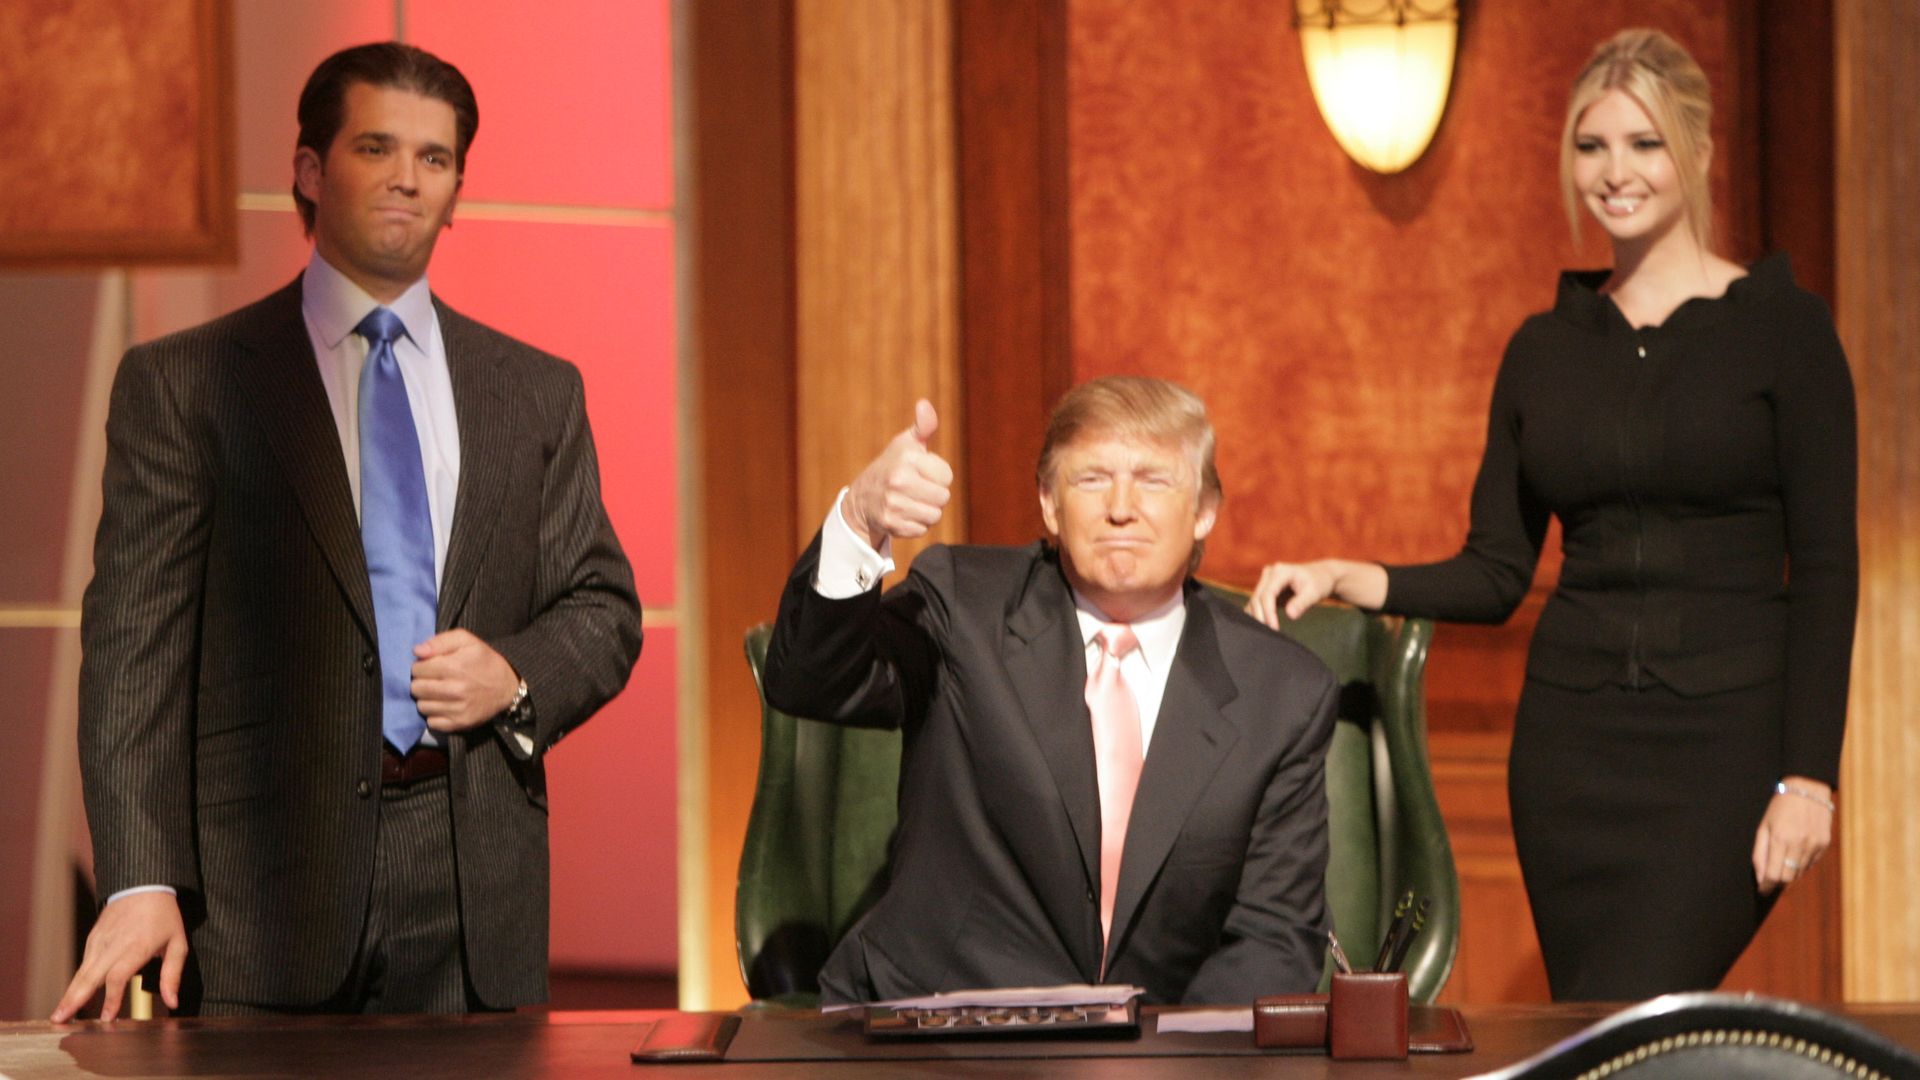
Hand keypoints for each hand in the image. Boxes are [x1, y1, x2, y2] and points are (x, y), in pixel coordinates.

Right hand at [52, 891, 186, 1021]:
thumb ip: (173, 974)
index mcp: (137, 946)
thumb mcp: (178, 943)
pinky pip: (84, 964)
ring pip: (82, 972)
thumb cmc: (165, 917)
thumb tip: (172, 1002)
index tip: (107, 1019)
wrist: (144, 885)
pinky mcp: (93, 938)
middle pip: (91, 976)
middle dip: (75, 999)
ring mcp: (100, 940)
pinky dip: (77, 981)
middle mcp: (113, 944)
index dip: (111, 998)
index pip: (118, 976)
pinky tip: (72, 998)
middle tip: (60, 1020)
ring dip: (70, 993)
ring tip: (59, 1015)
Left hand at [412, 629, 520, 732]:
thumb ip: (440, 641)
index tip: (432, 666)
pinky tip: (444, 706)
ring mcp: (457, 709)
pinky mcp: (459, 723)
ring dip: (427, 699)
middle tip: (434, 680)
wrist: (508, 686)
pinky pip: (432, 723)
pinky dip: (434, 715)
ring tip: (439, 693)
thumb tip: (417, 652)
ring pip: (422, 706)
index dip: (422, 666)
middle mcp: (454, 690)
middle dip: (421, 682)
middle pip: (416, 689)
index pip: (416, 669)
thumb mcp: (467, 641)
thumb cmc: (485, 660)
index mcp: (453, 667)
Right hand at [843, 399, 952, 547]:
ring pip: (934, 516)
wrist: (863, 498)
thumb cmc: (893, 466)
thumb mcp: (906, 443)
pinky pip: (921, 530)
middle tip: (916, 490)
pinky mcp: (891, 524)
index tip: (921, 473)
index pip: (946, 476)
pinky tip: (902, 514)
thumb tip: (925, 404)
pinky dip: (915, 525)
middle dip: (934, 496)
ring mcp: (893, 503)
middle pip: (943, 498)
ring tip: (910, 502)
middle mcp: (898, 480)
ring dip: (926, 511)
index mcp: (906, 458)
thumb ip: (923, 426)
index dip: (938, 477)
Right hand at [1246, 561, 1335, 627]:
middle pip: (1257, 598)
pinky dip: (1258, 615)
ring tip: (1266, 633)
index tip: (1274, 628)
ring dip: (1257, 617)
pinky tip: (1263, 627)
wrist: (1321, 575)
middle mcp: (1269, 574)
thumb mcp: (1314, 593)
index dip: (1268, 612)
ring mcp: (1266, 581)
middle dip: (1261, 617)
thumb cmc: (1319, 582)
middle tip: (1269, 635)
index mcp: (1280, 571)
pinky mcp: (1265, 589)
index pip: (1268, 594)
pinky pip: (1256, 603)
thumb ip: (1301, 603)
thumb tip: (1290, 615)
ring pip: (1254, 601)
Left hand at [1752, 776, 1832, 894]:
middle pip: (1788, 877)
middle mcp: (1799, 844)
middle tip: (1769, 880)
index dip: (1767, 885)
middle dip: (1777, 882)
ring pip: (1800, 872)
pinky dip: (1801, 865)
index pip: (1774, 874)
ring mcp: (1814, 845)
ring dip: (1789, 874)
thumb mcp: (1763, 826)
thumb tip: (1761, 877)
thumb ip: (1760, 853)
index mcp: (1780, 839)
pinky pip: (1811, 864)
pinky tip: (1795, 855)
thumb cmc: (1779, 807)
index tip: (1762, 890)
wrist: (1807, 789)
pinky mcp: (1824, 844)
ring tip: (1781, 865)